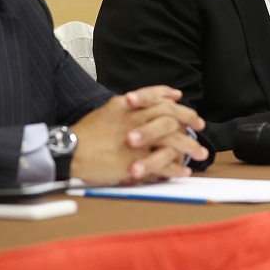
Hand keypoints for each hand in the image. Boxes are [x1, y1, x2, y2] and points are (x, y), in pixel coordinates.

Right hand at [70, 85, 207, 184]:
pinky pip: (163, 164)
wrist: (69, 152)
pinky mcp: (135, 161)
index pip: (156, 97)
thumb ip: (125, 107)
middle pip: (170, 117)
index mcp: (127, 106)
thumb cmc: (85, 134)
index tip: (181, 100)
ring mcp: (137, 141)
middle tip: (200, 125)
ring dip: (190, 146)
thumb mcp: (106, 111)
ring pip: (172, 141)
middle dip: (189, 120)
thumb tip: (137, 102)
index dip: (171, 98)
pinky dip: (176, 168)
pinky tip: (184, 172)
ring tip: (201, 153)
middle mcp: (135, 120)